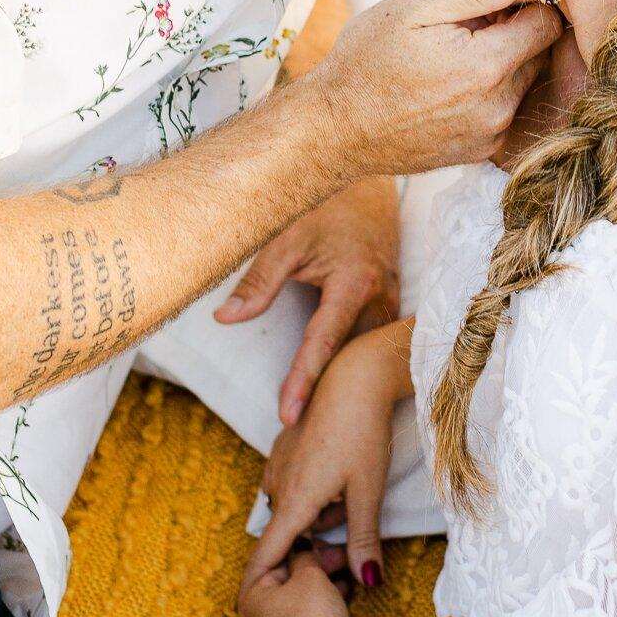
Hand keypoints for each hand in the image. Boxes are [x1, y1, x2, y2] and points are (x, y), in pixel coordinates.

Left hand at [213, 176, 400, 424]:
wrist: (367, 184)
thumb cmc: (325, 206)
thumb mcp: (287, 237)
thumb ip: (259, 280)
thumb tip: (226, 318)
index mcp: (354, 282)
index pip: (324, 342)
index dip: (304, 380)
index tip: (289, 414)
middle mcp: (379, 298)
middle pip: (349, 358)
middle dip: (327, 395)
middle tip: (297, 433)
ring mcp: (390, 302)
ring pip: (363, 353)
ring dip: (341, 382)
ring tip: (313, 420)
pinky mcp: (390, 304)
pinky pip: (370, 342)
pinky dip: (352, 363)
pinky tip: (336, 387)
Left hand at [238, 546, 351, 616]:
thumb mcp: (310, 575)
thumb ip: (304, 555)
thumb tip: (301, 547)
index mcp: (250, 598)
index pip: (265, 558)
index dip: (289, 540)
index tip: (307, 529)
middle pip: (282, 580)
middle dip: (310, 563)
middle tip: (332, 550)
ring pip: (296, 600)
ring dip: (318, 582)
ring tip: (343, 569)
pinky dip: (320, 603)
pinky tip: (342, 592)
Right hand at [245, 325, 400, 586]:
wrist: (355, 377)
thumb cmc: (363, 433)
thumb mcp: (368, 491)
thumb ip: (363, 541)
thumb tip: (367, 584)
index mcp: (294, 499)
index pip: (270, 553)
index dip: (264, 580)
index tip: (254, 607)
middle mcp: (277, 482)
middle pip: (294, 530)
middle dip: (322, 530)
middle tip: (353, 504)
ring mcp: (277, 462)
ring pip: (297, 505)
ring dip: (321, 506)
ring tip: (349, 479)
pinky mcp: (282, 446)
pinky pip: (295, 481)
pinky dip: (316, 484)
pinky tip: (338, 461)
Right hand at [308, 0, 562, 179]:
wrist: (334, 128)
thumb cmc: (367, 61)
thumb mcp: (414, 8)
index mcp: (488, 65)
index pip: (547, 24)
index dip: (526, 3)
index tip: (495, 0)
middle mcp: (499, 105)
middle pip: (537, 54)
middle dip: (511, 34)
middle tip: (465, 26)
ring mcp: (490, 133)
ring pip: (522, 83)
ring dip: (500, 65)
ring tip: (453, 56)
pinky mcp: (479, 150)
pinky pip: (503, 112)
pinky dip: (487, 94)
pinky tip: (448, 86)